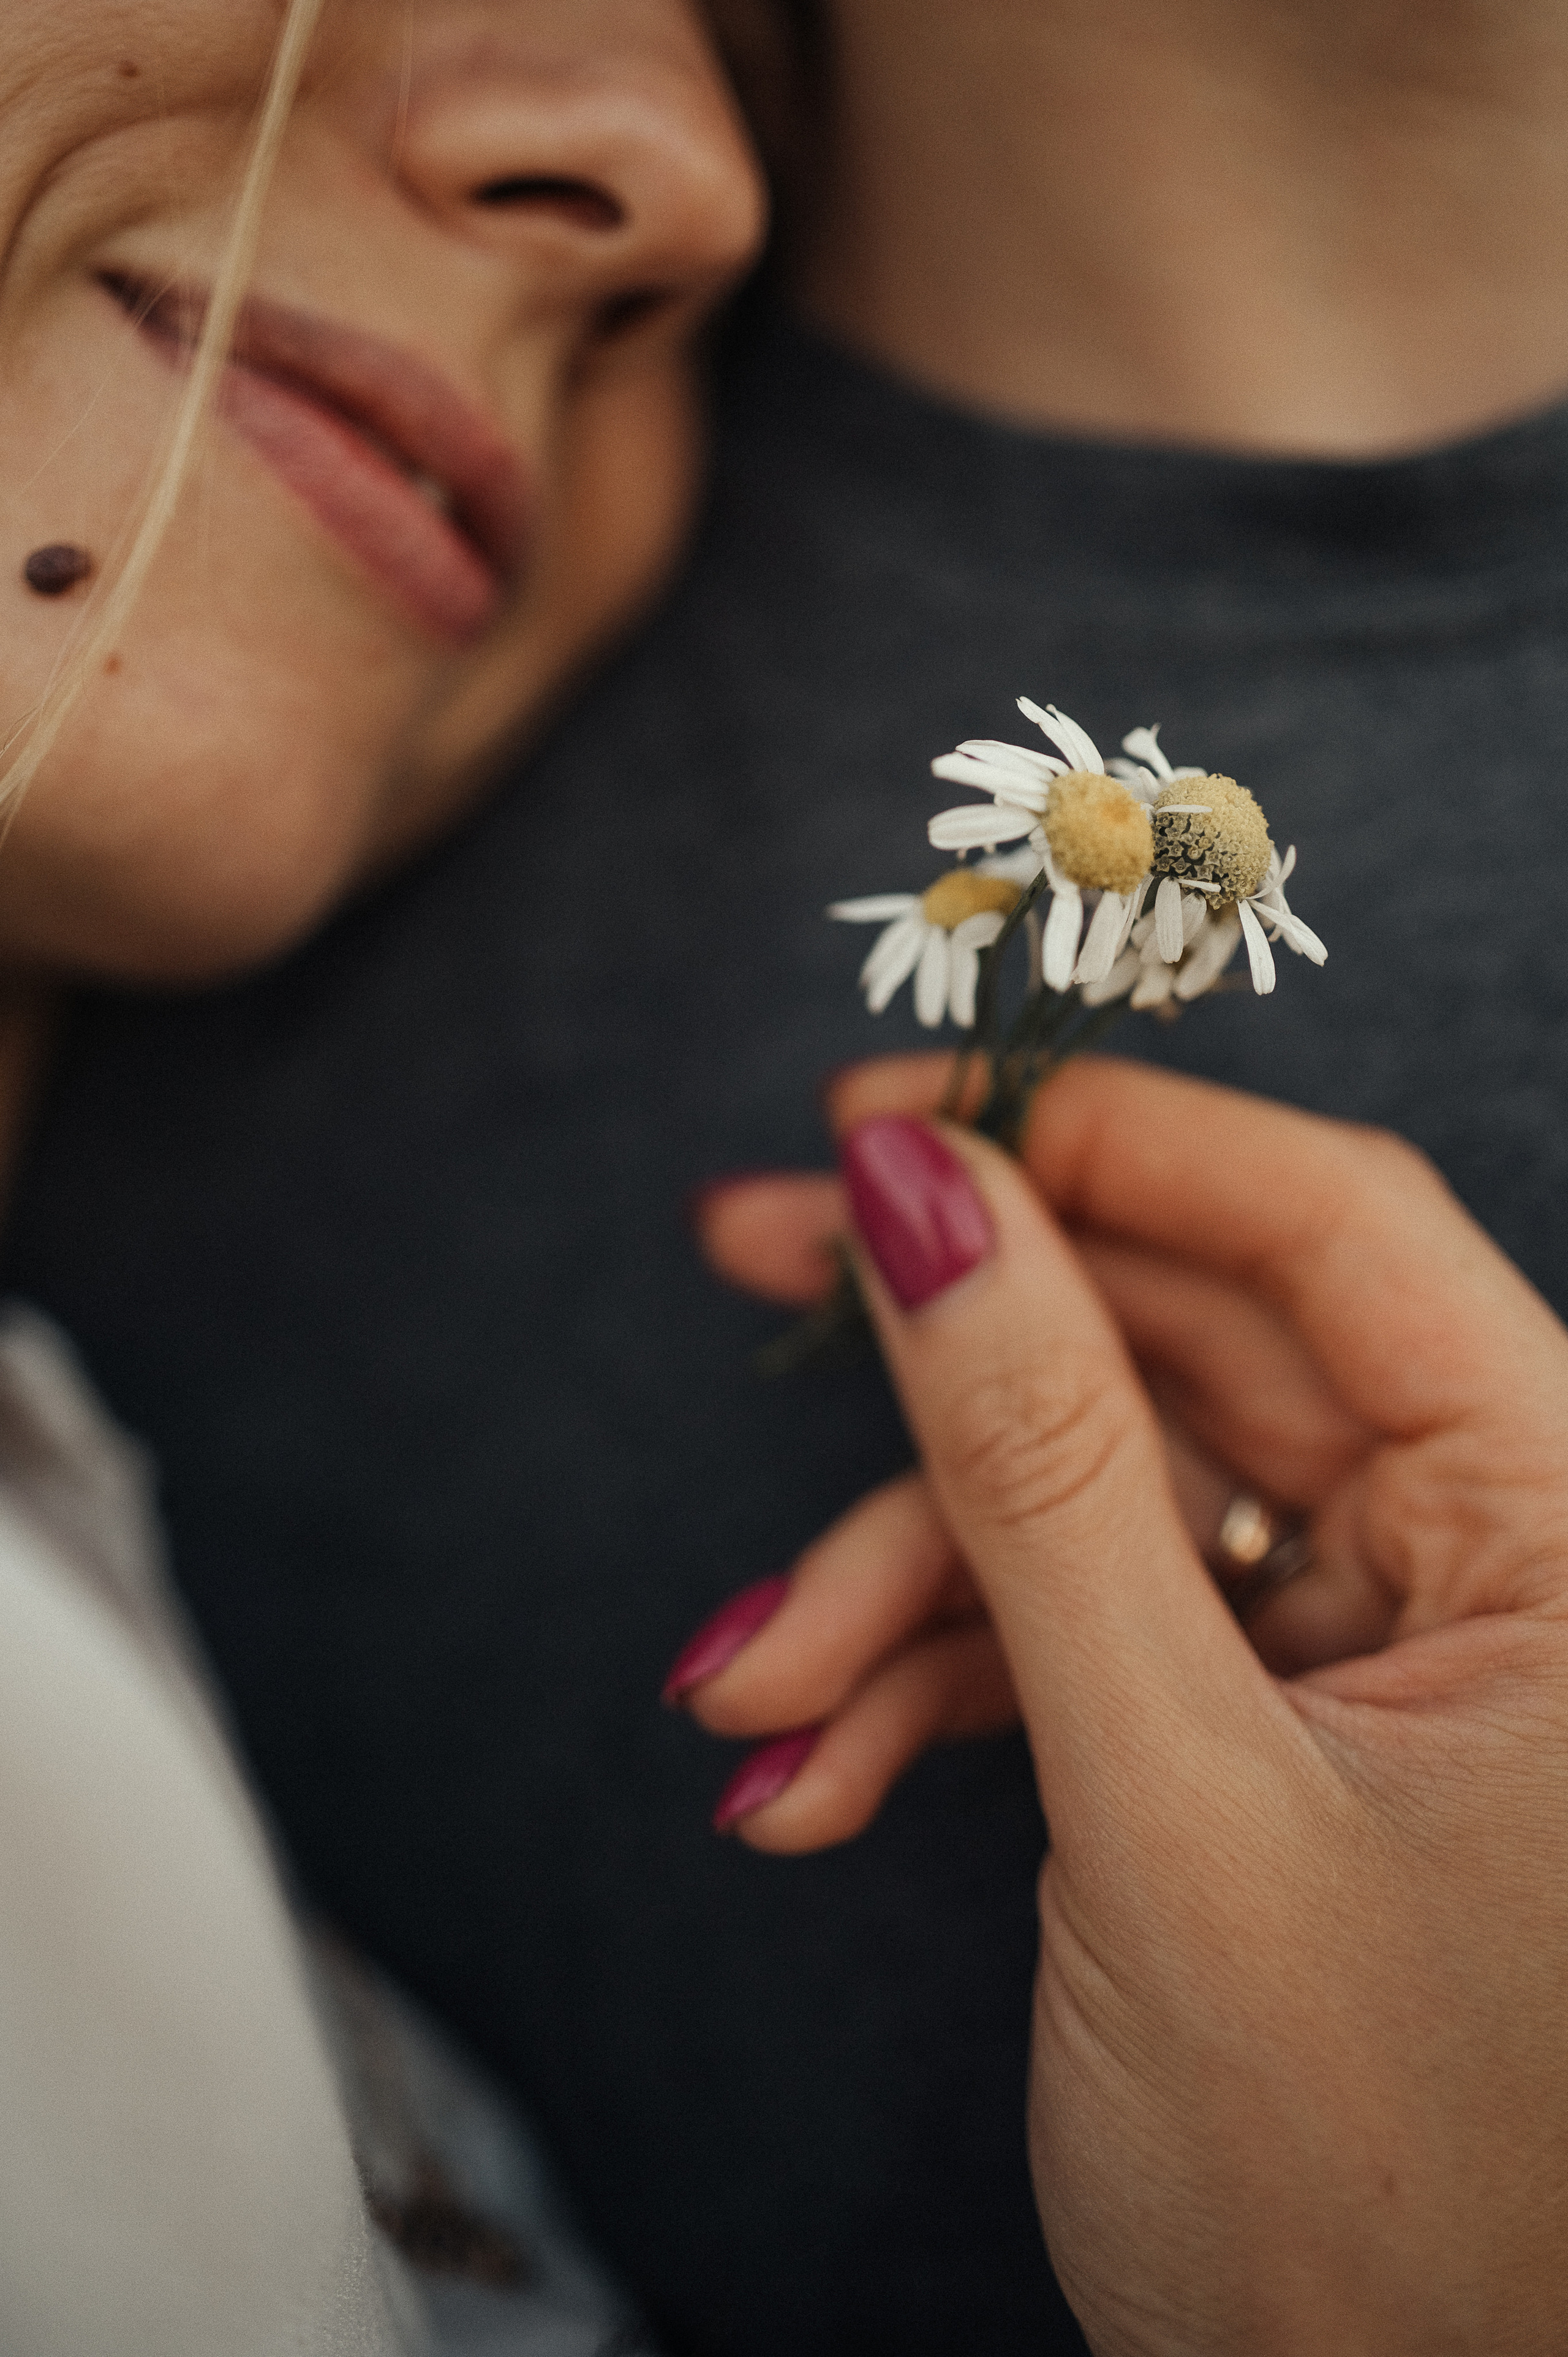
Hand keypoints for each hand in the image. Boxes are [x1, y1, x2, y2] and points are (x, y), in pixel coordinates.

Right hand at [681, 1058, 1567, 2353]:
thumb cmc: (1370, 2194)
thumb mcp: (1169, 1791)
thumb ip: (1040, 1468)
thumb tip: (925, 1195)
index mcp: (1562, 1535)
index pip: (1329, 1232)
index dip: (1100, 1138)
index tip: (892, 1106)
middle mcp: (1490, 1560)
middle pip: (1186, 1346)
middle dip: (944, 1348)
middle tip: (755, 1254)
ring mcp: (1373, 1643)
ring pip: (1101, 1498)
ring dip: (897, 1584)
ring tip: (752, 1688)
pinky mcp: (1272, 1725)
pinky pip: (1083, 1629)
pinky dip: (935, 1687)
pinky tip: (812, 1772)